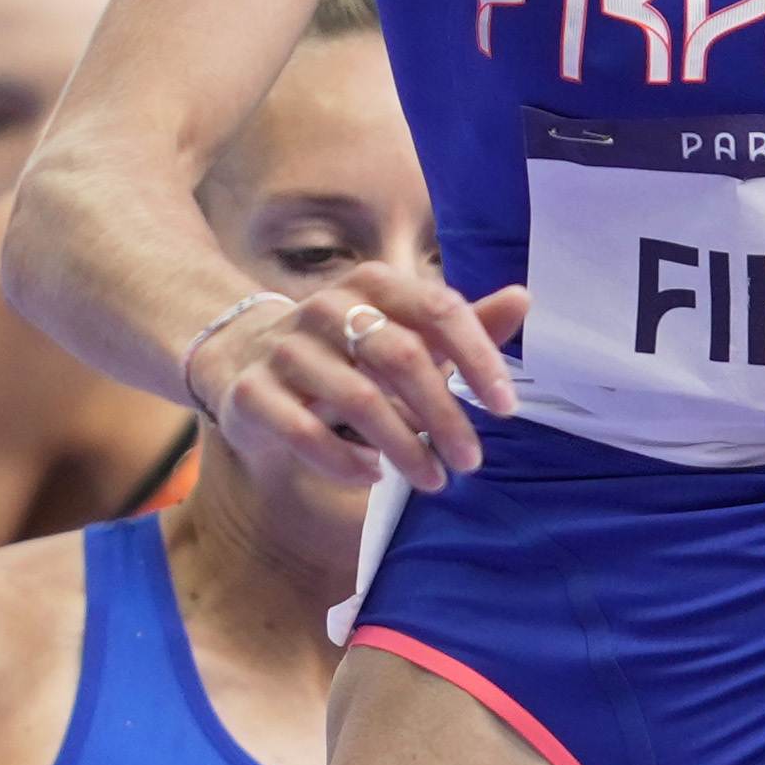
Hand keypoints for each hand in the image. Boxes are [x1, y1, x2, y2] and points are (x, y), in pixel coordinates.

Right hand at [198, 264, 507, 515]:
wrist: (242, 358)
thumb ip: (459, 325)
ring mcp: (286, 348)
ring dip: (404, 447)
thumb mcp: (402, 333)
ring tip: (432, 479)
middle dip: (444, 415)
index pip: (439, 310)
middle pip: (401, 358)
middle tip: (470, 461)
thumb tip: (522, 299)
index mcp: (373, 285)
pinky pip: (305, 432)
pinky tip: (372, 474)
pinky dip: (345, 461)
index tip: (506, 408)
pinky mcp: (252, 392)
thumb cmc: (344, 351)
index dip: (479, 358)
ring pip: (358, 399)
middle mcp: (327, 307)